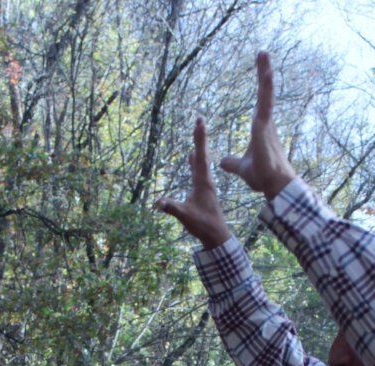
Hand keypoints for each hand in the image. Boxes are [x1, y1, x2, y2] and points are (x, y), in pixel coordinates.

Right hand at [156, 117, 234, 248]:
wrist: (217, 236)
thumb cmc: (202, 225)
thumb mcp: (186, 216)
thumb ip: (172, 208)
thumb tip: (158, 202)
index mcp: (203, 182)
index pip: (201, 156)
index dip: (199, 138)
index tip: (200, 121)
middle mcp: (206, 180)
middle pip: (202, 154)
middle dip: (199, 136)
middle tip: (199, 119)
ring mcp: (205, 184)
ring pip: (201, 161)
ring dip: (198, 146)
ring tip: (197, 133)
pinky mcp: (203, 190)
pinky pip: (198, 170)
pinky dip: (195, 160)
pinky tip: (193, 156)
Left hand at [219, 51, 295, 199]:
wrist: (273, 185)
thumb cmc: (262, 176)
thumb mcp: (241, 168)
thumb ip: (232, 163)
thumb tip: (222, 161)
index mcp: (261, 128)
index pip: (260, 102)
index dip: (261, 86)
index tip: (262, 71)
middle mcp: (265, 122)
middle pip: (264, 92)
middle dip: (264, 73)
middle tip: (262, 53)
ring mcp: (265, 123)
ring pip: (266, 93)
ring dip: (265, 73)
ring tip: (263, 54)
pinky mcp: (263, 127)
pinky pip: (265, 103)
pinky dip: (265, 88)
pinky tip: (265, 74)